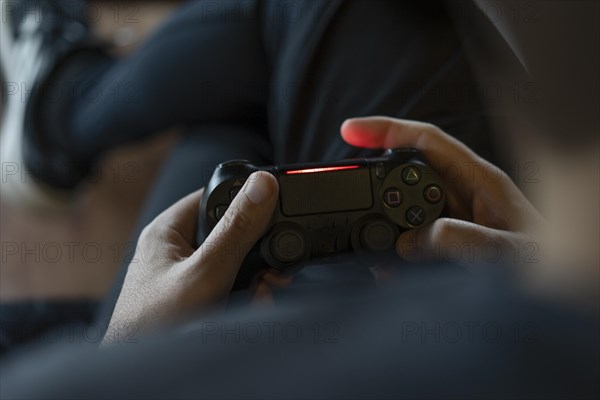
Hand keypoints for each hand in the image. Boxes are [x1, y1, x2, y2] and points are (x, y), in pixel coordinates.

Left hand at [103, 171, 288, 344]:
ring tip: (259, 294)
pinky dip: (243, 297)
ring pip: (233, 264)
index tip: (271, 215)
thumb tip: (262, 185)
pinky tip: (250, 307)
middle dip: (255, 254)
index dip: (244, 202)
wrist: (144, 376)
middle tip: (269, 269)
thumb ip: (236, 230)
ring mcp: (185, 276)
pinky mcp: (194, 299)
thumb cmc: (154, 326)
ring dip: (253, 280)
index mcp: (168, 231)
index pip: (213, 196)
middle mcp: (176, 250)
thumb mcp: (206, 271)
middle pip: (229, 233)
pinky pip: (227, 288)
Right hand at [341, 117, 544, 268]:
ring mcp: (455, 218)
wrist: (563, 287)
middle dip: (374, 181)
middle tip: (348, 194)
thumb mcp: (511, 253)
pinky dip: (394, 254)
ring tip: (369, 249)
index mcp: (479, 180)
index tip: (350, 131)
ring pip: (405, 210)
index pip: (425, 141)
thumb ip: (465, 240)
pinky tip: (387, 270)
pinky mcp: (449, 242)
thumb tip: (412, 240)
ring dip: (382, 226)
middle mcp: (463, 194)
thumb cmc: (550, 264)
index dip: (386, 130)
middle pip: (407, 172)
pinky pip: (412, 240)